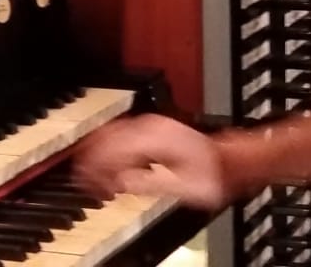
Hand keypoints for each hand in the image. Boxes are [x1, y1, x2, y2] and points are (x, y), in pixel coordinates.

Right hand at [70, 114, 236, 210]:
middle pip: (107, 135)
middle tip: (83, 178)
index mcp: (154, 136)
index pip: (112, 146)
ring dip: (99, 152)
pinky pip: (123, 132)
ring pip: (112, 131)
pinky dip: (110, 147)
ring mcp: (152, 124)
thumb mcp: (178, 187)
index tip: (87, 180)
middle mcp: (151, 125)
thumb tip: (118, 181)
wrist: (226, 161)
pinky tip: (108, 162)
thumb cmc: (209, 174)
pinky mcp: (154, 128)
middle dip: (92, 158)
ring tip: (91, 172)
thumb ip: (145, 183)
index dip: (96, 165)